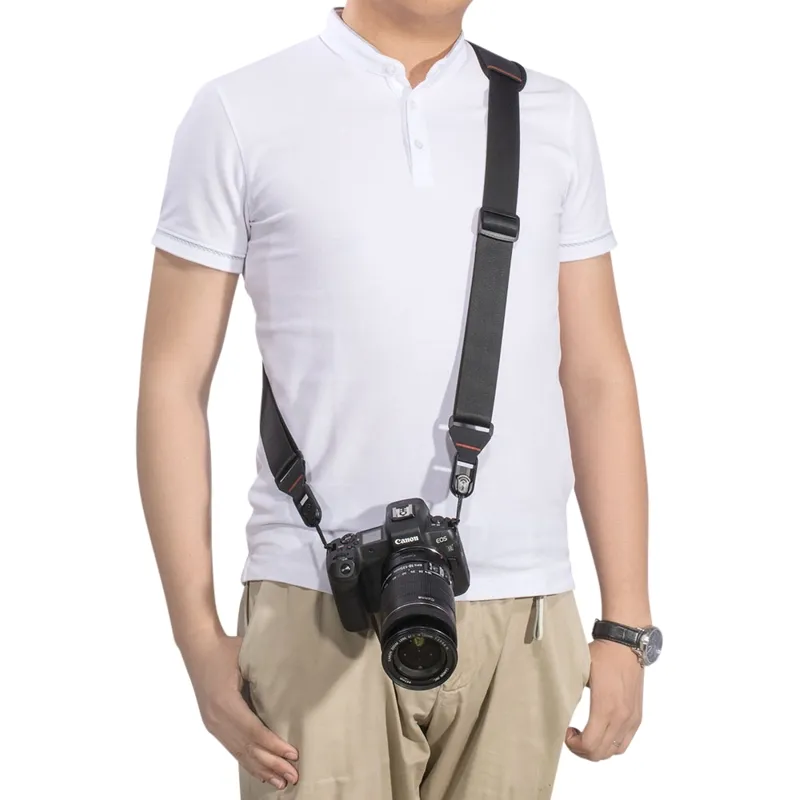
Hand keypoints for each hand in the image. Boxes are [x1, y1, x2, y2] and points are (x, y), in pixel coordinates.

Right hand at [182, 632, 299, 789]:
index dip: (274, 745)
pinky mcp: (213, 724)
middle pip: (248, 747)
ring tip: (280, 782)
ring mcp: (213, 723)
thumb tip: (287, 689)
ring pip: (240, 753)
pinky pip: (232, 748)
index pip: (254, 731)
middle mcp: (217, 718)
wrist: (198, 647)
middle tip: (293, 776)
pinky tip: (260, 772)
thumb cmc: (224, 649)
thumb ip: (262, 676)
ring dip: (261, 768)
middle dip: (272, 764)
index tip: (292, 753)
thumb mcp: (245, 659)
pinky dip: (248, 762)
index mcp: (225, 703)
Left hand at [565, 639, 643, 760]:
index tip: (565, 732)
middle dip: (582, 750)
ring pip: (613, 751)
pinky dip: (611, 745)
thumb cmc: (603, 654)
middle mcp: (621, 717)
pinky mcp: (637, 716)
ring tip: (585, 736)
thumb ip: (571, 691)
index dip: (573, 744)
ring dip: (597, 750)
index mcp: (605, 707)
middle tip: (572, 737)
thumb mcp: (580, 671)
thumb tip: (557, 704)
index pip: (589, 744)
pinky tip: (600, 732)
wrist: (626, 644)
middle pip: (600, 753)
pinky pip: (624, 742)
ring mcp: (631, 718)